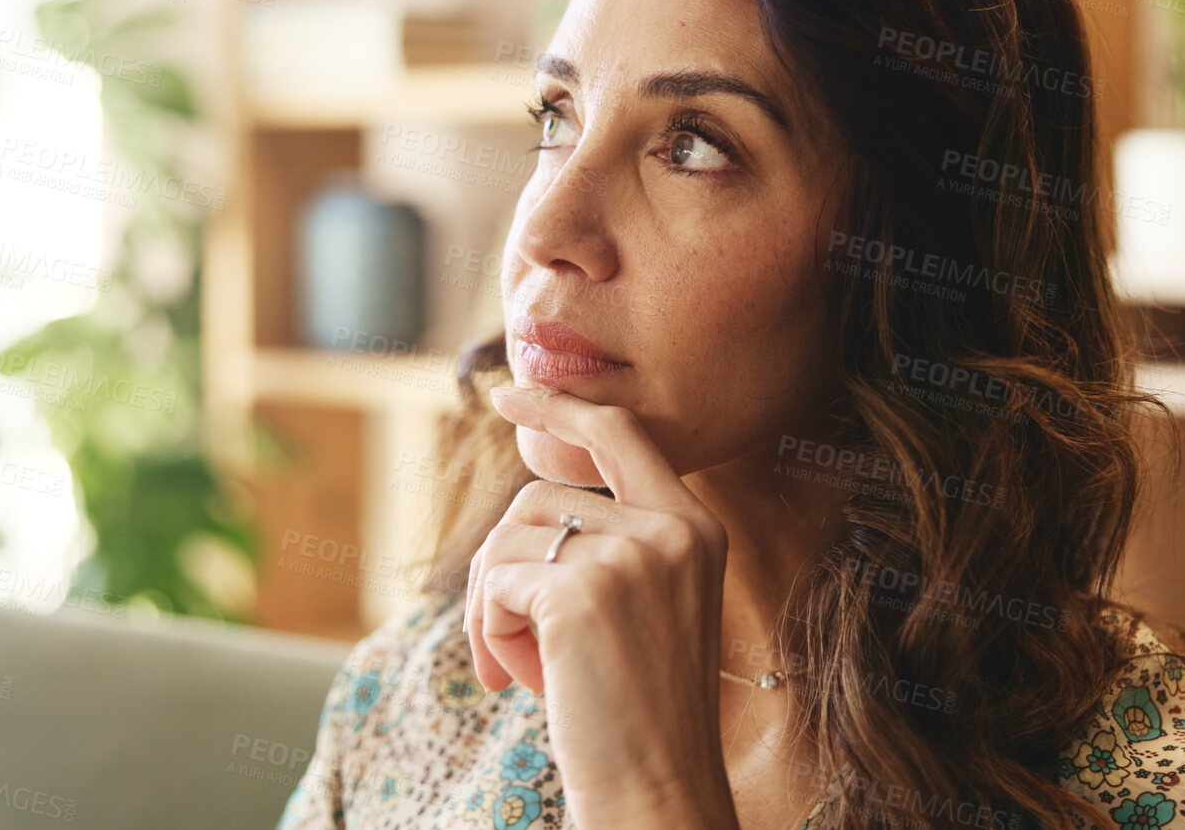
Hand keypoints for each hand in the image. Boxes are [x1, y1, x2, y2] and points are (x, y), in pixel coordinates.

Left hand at [465, 384, 740, 829]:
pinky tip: (516, 681)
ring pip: (509, 541)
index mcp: (697, 529)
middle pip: (539, 498)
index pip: (622, 434)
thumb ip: (608, 549)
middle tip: (500, 638)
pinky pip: (494, 585)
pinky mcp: (580, 594)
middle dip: (501, 565)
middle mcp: (672, 530)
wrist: (658, 790)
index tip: (509, 394)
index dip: (560, 408)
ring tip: (522, 671)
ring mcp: (630, 557)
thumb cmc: (640, 716)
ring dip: (491, 608)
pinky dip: (487, 634)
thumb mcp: (644, 610)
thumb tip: (526, 511)